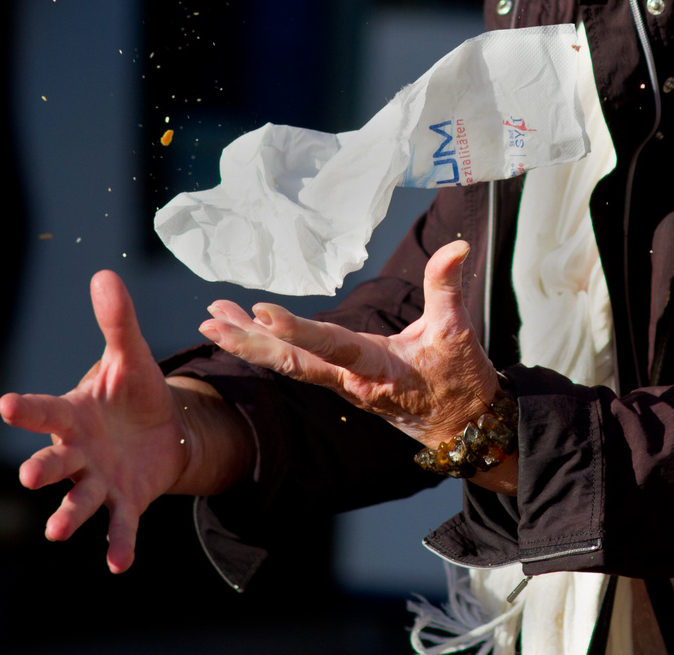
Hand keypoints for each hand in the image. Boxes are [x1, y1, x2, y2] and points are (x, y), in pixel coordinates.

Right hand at [0, 270, 253, 571]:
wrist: (164, 430)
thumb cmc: (134, 392)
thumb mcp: (131, 356)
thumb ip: (117, 322)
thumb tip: (105, 275)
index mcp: (73, 414)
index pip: (45, 410)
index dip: (27, 408)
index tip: (6, 404)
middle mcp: (77, 452)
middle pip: (54, 461)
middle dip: (42, 469)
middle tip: (29, 476)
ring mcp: (98, 480)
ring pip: (77, 500)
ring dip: (66, 514)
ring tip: (55, 531)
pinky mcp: (125, 502)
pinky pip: (119, 526)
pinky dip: (117, 545)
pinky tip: (117, 565)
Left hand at [198, 241, 515, 492]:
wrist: (463, 428)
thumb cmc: (460, 381)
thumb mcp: (457, 332)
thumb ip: (447, 286)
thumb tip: (457, 246)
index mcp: (377, 369)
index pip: (331, 347)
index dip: (297, 331)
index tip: (263, 313)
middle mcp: (350, 381)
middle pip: (290, 363)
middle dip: (248, 343)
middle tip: (210, 321)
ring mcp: (341, 384)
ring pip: (288, 364)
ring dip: (248, 343)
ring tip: (212, 320)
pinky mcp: (340, 382)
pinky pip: (297, 365)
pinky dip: (269, 347)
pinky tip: (247, 331)